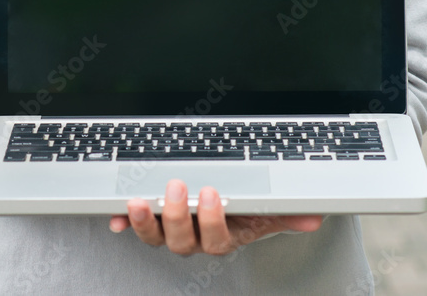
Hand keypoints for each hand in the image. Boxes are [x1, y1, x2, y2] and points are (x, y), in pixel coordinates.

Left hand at [109, 179, 323, 255]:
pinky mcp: (150, 223)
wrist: (223, 214)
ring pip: (155, 237)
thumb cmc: (242, 213)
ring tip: (137, 201)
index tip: (211, 193)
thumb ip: (285, 213)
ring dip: (144, 221)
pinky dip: (122, 221)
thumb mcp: (265, 212)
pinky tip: (113, 214)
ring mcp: (170, 233)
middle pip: (182, 240)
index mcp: (222, 238)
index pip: (217, 238)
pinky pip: (133, 227)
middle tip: (177, 186)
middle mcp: (194, 241)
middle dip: (177, 214)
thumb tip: (312, 218)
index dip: (212, 220)